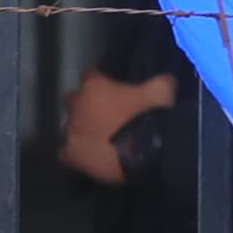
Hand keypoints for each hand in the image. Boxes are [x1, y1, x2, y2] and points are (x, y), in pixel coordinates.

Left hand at [59, 65, 177, 184]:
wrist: (142, 153)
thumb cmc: (148, 117)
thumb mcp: (161, 92)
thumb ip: (160, 82)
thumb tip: (167, 80)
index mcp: (94, 85)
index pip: (89, 76)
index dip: (100, 83)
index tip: (110, 91)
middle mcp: (76, 104)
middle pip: (74, 99)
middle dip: (85, 105)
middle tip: (103, 115)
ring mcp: (70, 130)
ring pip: (69, 125)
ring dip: (80, 129)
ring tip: (97, 138)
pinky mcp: (70, 154)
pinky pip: (65, 153)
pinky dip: (74, 154)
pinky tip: (87, 157)